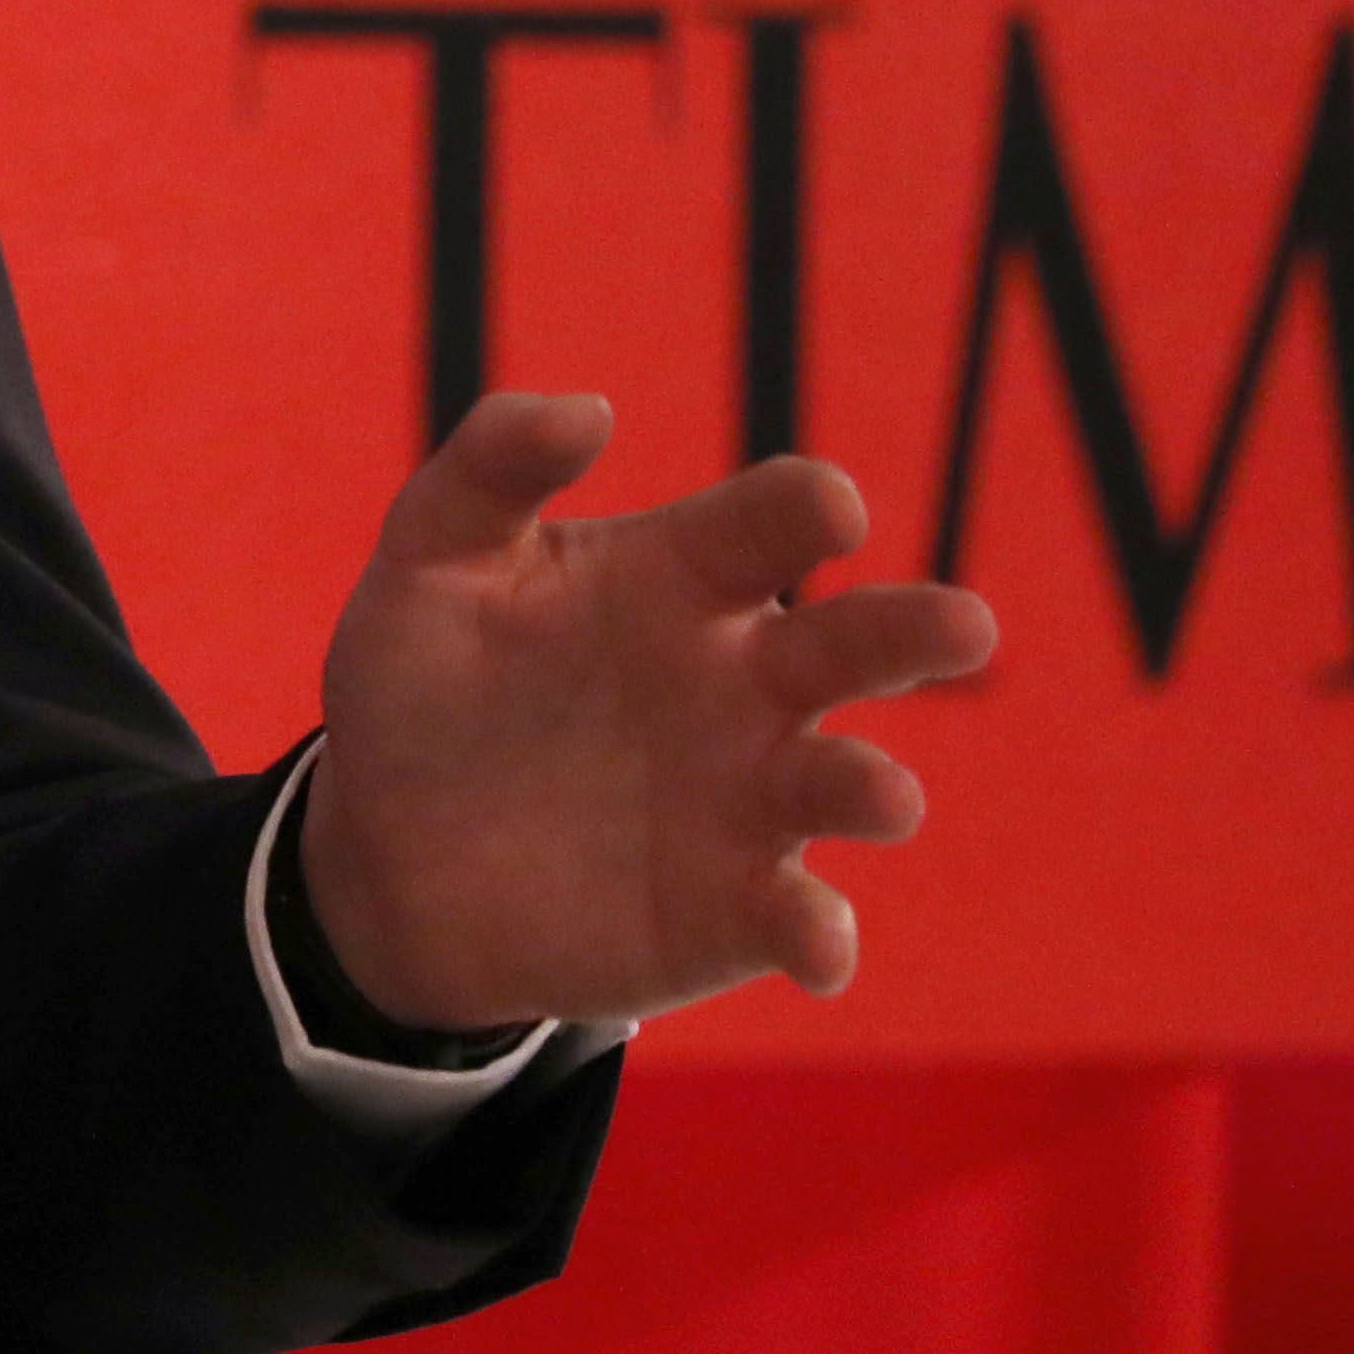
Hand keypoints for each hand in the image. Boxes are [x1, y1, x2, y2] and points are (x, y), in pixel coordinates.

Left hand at [301, 393, 997, 1035]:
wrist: (386, 848)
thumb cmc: (428, 681)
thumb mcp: (431, 559)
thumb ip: (490, 467)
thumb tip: (588, 409)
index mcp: (683, 576)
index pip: (767, 522)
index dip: (805, 509)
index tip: (829, 510)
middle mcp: (744, 681)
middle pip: (855, 643)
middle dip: (914, 631)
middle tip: (966, 625)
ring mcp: (751, 797)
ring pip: (849, 783)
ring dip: (874, 787)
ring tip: (880, 794)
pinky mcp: (736, 908)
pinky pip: (801, 919)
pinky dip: (820, 932)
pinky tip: (814, 945)